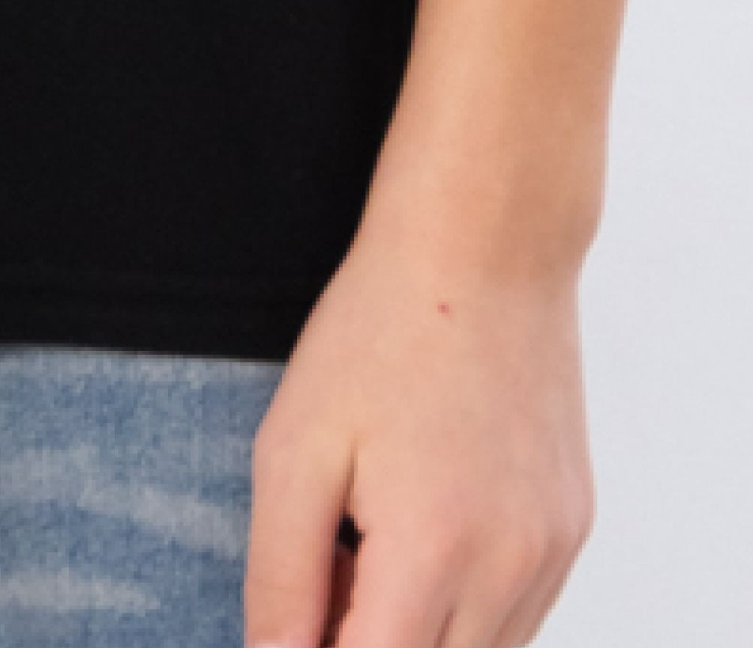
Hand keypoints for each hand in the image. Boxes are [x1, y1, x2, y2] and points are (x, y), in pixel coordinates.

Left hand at [243, 225, 595, 646]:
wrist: (484, 247)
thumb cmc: (380, 331)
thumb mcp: (294, 447)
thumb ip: (282, 577)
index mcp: (434, 550)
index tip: (303, 610)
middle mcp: (510, 568)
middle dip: (368, 640)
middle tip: (332, 563)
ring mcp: (553, 553)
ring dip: (419, 629)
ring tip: (373, 532)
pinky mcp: (573, 530)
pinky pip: (518, 615)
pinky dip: (465, 605)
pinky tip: (426, 523)